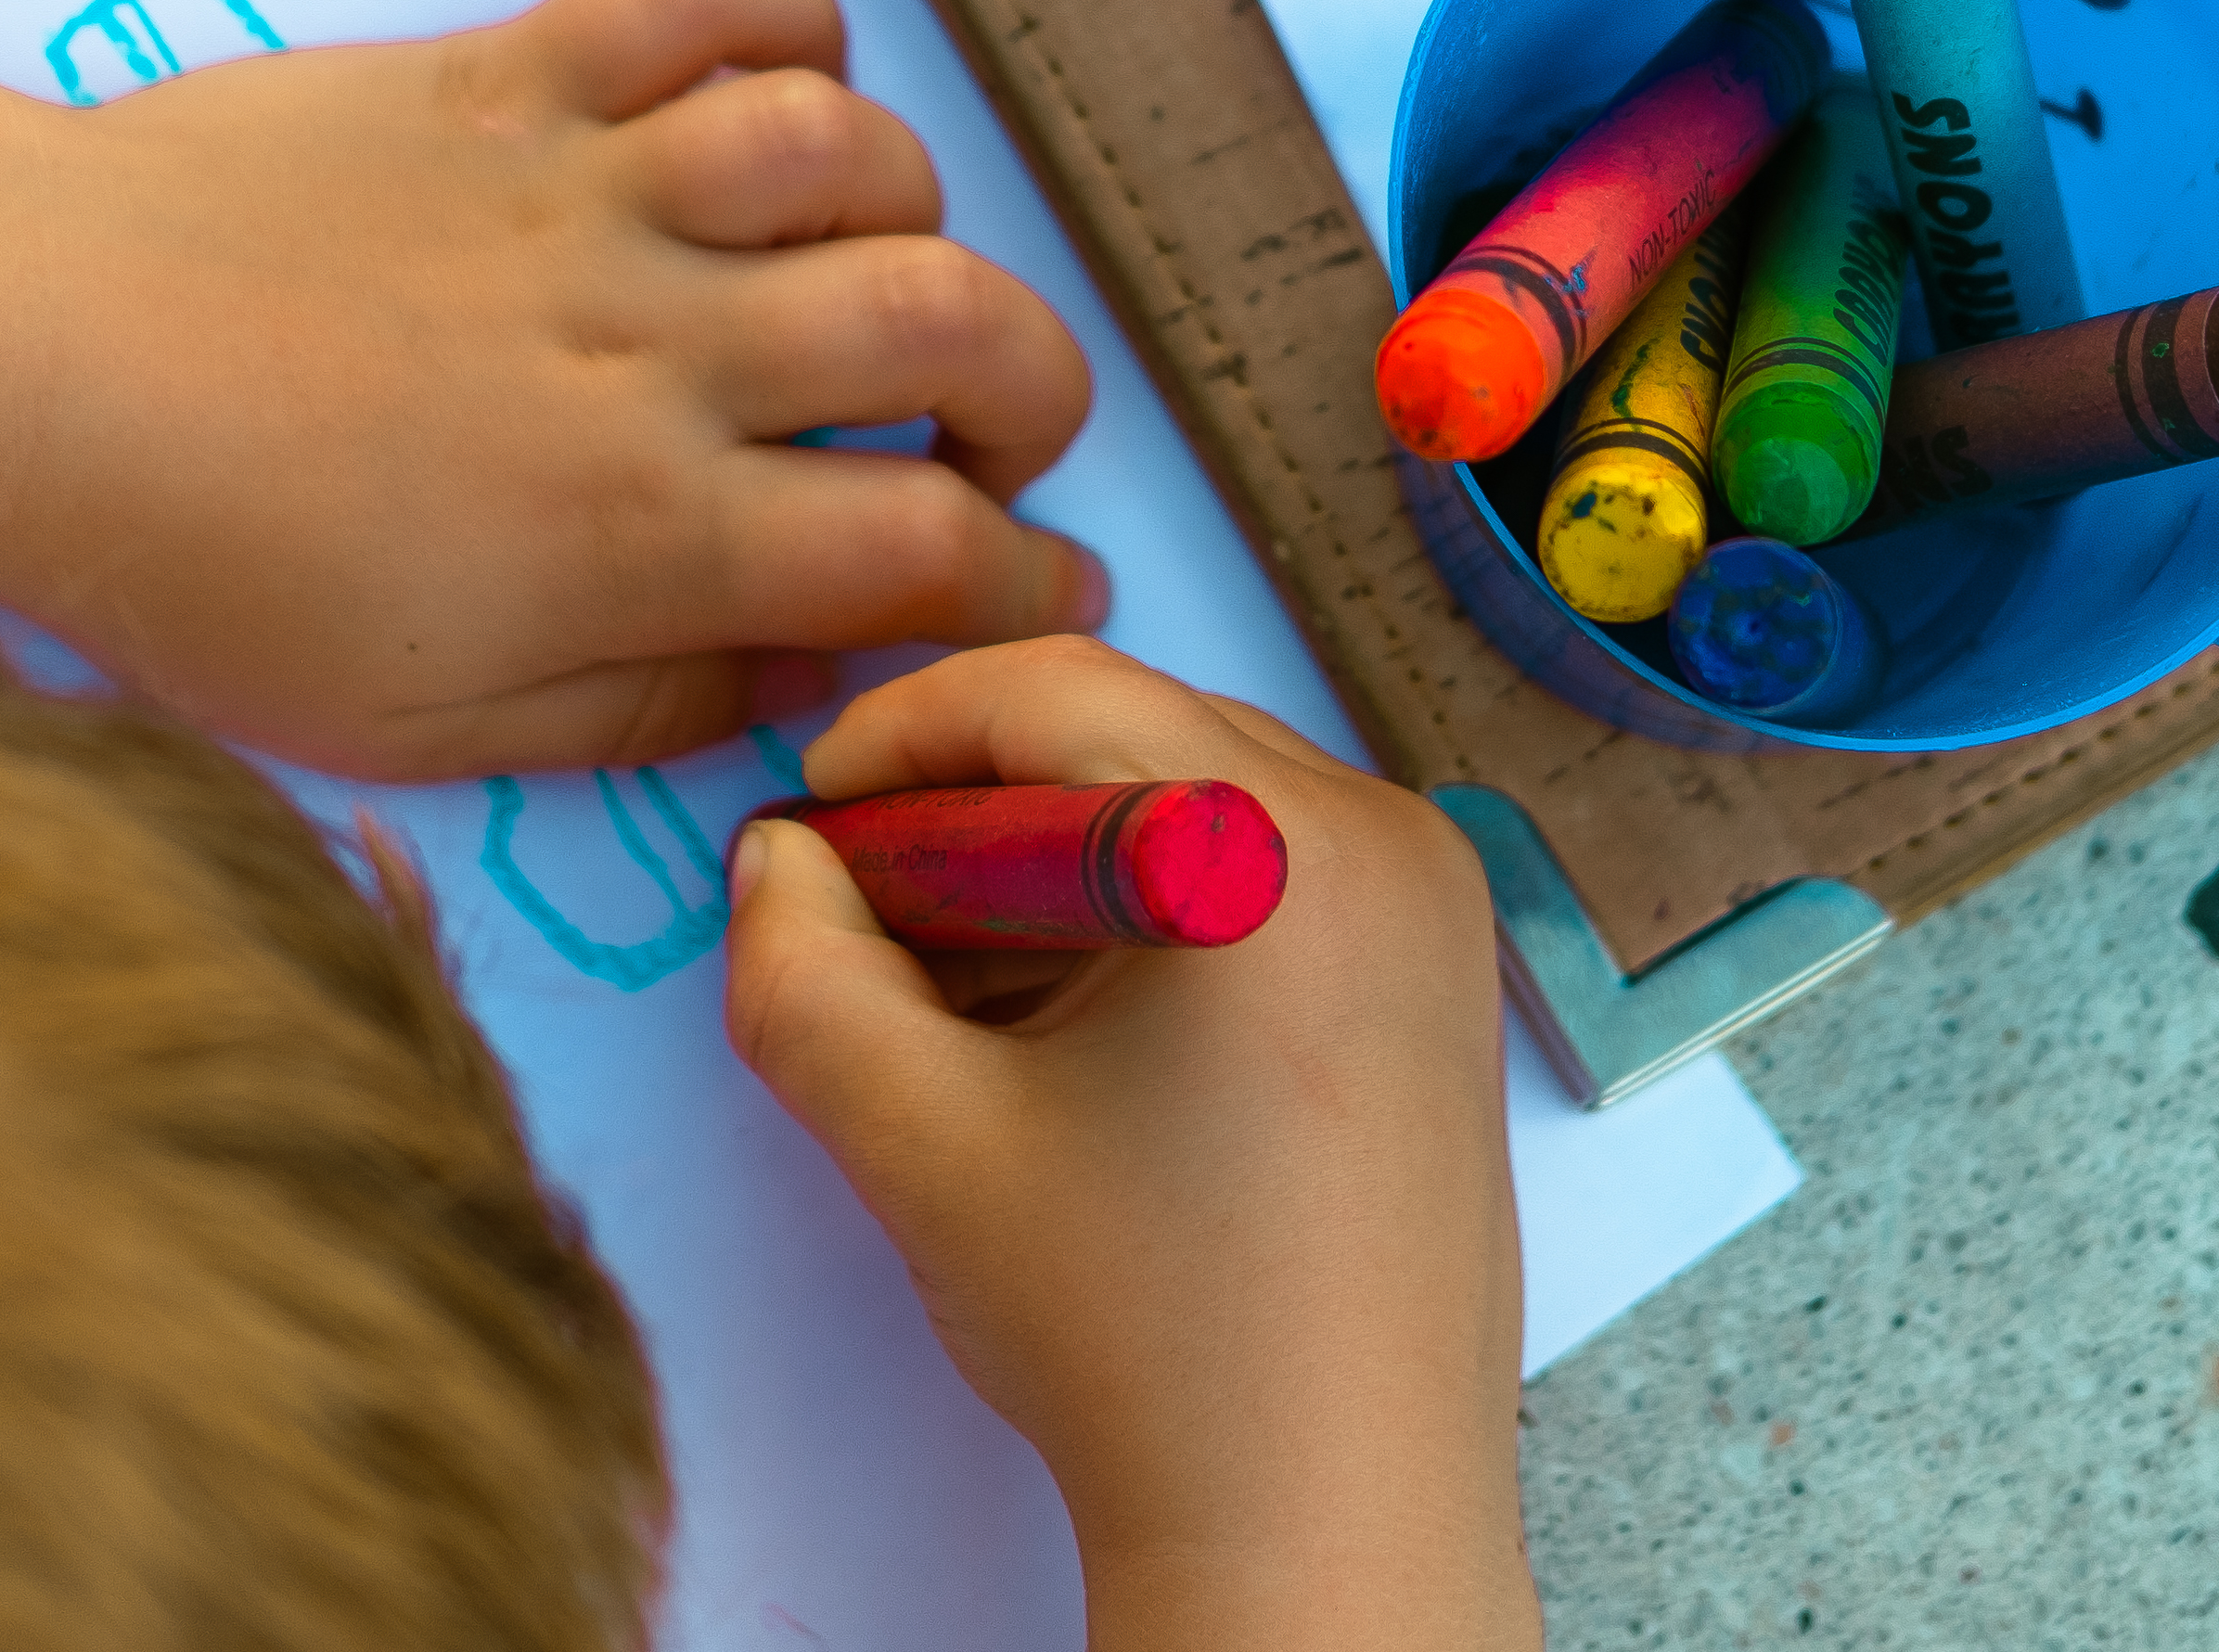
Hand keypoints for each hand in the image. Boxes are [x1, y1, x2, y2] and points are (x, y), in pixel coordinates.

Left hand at [0, 0, 1107, 777]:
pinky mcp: (509, 71)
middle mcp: (646, 346)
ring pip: (853, 151)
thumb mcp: (419, 726)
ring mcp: (583, 187)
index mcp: (637, 531)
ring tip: (865, 273)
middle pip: (952, 326)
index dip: (1029, 587)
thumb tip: (805, 681)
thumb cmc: (200, 572)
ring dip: (908, 212)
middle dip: (1035, 389)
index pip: (928, 553)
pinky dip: (781, 15)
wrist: (19, 368)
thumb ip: (640, 713)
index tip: (1042, 594)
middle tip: (991, 434)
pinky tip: (774, 91)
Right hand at [726, 642, 1534, 1651]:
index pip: (1055, 691)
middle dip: (979, 801)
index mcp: (1280, 846)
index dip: (904, 729)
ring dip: (1065, 857)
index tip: (809, 810)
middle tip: (862, 901)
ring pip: (1204, 799)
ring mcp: (1437, 914)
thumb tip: (775, 864)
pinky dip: (1159, 908)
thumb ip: (800, 974)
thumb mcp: (919, 1140)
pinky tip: (1069, 1026)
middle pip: (1137, 730)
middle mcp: (1390, 842)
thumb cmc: (1143, 1339)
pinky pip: (1278, 873)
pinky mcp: (1443, 985)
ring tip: (954, 981)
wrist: (1324, 1527)